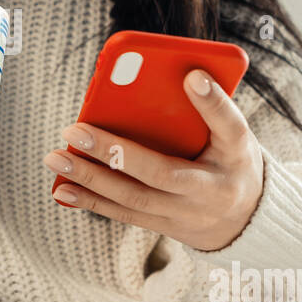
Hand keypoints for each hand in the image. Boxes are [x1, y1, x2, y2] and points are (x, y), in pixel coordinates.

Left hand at [42, 69, 263, 251]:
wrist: (246, 221)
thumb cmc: (230, 161)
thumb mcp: (232, 134)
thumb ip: (208, 109)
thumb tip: (178, 76)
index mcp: (235, 154)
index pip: (229, 126)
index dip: (213, 102)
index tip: (192, 75)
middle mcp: (211, 189)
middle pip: (160, 172)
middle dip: (114, 152)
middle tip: (74, 130)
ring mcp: (186, 214)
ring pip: (134, 199)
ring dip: (90, 178)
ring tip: (55, 159)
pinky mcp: (165, 226)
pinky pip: (125, 214)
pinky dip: (91, 201)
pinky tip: (62, 188)